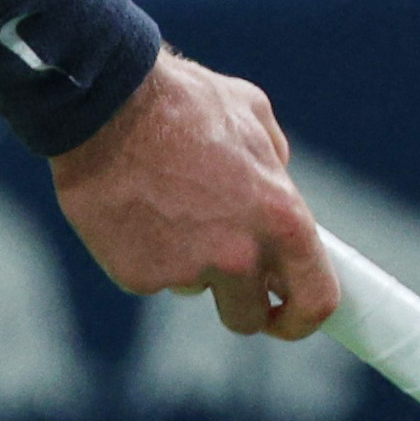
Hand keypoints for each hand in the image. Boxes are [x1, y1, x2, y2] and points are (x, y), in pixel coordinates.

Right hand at [47, 50, 339, 338]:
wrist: (103, 105)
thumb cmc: (182, 102)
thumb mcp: (252, 114)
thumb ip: (275, 162)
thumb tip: (277, 184)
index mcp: (281, 218)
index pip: (316, 298)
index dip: (303, 318)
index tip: (286, 317)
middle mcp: (239, 255)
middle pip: (248, 316)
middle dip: (237, 300)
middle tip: (220, 269)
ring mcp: (187, 271)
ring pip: (194, 290)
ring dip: (187, 264)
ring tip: (164, 206)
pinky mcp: (138, 277)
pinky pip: (151, 277)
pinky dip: (145, 253)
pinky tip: (134, 209)